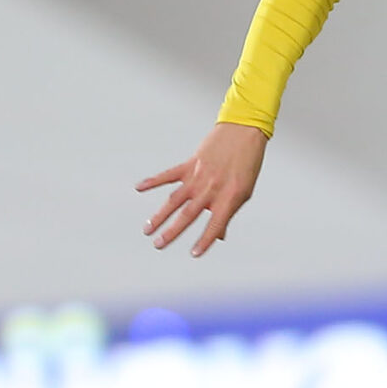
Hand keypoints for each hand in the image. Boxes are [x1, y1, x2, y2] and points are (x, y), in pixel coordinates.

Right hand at [138, 121, 267, 255]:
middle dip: (172, 232)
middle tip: (158, 245)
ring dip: (159, 216)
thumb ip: (228, 213)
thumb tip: (220, 236)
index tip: (194, 254)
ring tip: (147, 229)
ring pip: (174, 200)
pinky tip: (139, 188)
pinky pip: (168, 175)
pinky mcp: (189, 165)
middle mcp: (211, 188)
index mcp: (229, 197)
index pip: (215, 224)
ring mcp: (198, 176)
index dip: (205, 240)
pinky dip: (153, 181)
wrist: (243, 133)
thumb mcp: (244, 191)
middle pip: (188, 215)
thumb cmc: (247, 165)